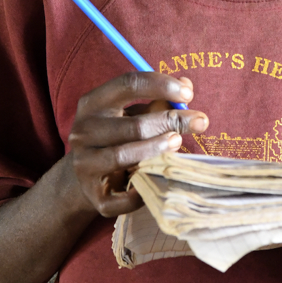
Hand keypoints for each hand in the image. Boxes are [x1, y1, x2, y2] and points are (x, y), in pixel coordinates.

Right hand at [67, 71, 207, 217]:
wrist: (85, 177)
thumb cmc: (117, 137)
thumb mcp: (132, 114)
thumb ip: (158, 100)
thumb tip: (186, 85)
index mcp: (93, 104)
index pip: (127, 84)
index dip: (161, 85)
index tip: (189, 94)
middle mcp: (82, 132)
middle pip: (132, 126)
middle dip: (169, 122)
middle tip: (199, 123)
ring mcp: (84, 164)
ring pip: (123, 157)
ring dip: (156, 150)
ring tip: (179, 143)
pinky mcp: (92, 195)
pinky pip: (122, 197)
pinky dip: (141, 192)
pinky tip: (158, 181)